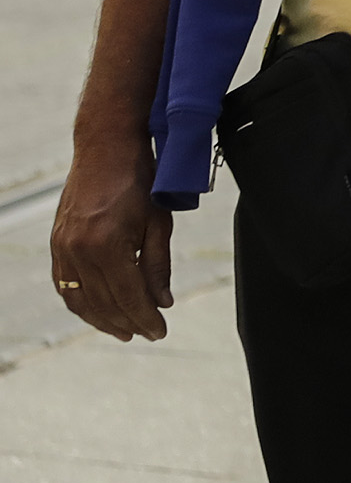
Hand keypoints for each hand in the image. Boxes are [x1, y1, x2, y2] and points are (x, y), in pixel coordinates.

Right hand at [49, 143, 173, 341]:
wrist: (106, 149)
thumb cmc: (139, 181)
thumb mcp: (159, 223)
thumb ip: (158, 265)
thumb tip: (163, 302)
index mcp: (107, 245)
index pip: (128, 296)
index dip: (145, 318)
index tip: (160, 331)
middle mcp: (78, 250)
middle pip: (104, 302)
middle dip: (127, 322)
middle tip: (147, 333)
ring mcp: (63, 247)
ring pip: (80, 299)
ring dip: (102, 319)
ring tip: (125, 330)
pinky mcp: (56, 243)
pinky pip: (65, 284)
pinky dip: (81, 302)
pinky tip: (98, 311)